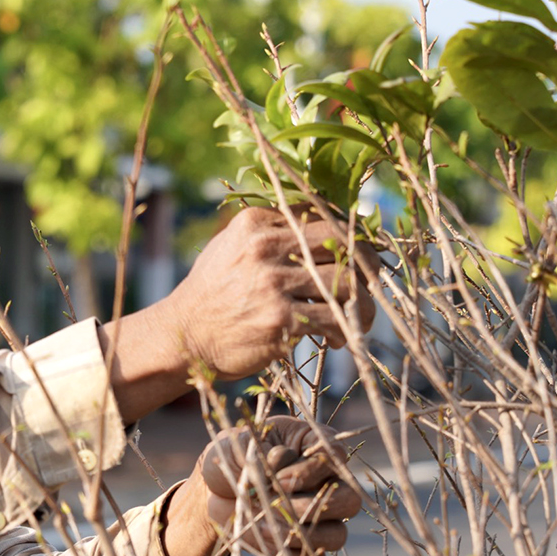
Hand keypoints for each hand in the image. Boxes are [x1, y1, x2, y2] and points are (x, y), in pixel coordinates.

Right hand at [101, 205, 375, 423]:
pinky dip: (343, 331)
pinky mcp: (280, 321)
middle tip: (372, 279)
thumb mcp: (229, 246)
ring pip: (344, 284)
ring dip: (362, 302)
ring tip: (360, 314)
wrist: (184, 335)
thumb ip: (268, 229)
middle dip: (366, 262)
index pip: (321, 216)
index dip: (349, 234)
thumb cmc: (212, 292)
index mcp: (255, 223)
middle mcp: (264, 248)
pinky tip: (338, 339)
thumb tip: (320, 220)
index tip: (358, 250)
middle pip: (341, 243)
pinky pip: (332, 321)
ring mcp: (273, 285)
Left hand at [164, 417, 361, 555]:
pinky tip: (264, 541)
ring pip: (337, 536)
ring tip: (263, 526)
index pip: (335, 455)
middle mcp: (329, 483)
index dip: (311, 470)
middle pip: (348, 500)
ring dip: (300, 535)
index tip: (279, 478)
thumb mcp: (236, 444)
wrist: (217, 490)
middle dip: (309, 506)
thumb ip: (256, 450)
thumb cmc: (233, 457)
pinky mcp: (306, 547)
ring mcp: (323, 519)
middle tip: (275, 504)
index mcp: (315, 447)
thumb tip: (277, 463)